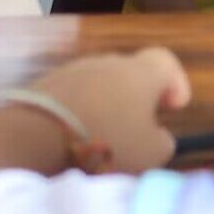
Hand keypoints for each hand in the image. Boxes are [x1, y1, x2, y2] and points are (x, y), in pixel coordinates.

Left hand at [24, 50, 192, 172]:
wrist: (38, 136)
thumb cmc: (107, 142)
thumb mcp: (151, 153)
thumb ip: (162, 140)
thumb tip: (158, 134)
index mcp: (139, 72)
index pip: (165, 60)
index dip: (175, 81)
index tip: (174, 107)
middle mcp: (107, 61)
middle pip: (130, 72)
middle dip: (137, 97)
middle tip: (138, 128)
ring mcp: (73, 69)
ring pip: (100, 83)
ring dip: (107, 104)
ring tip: (104, 137)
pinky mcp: (46, 83)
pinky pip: (73, 94)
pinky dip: (80, 110)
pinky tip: (77, 136)